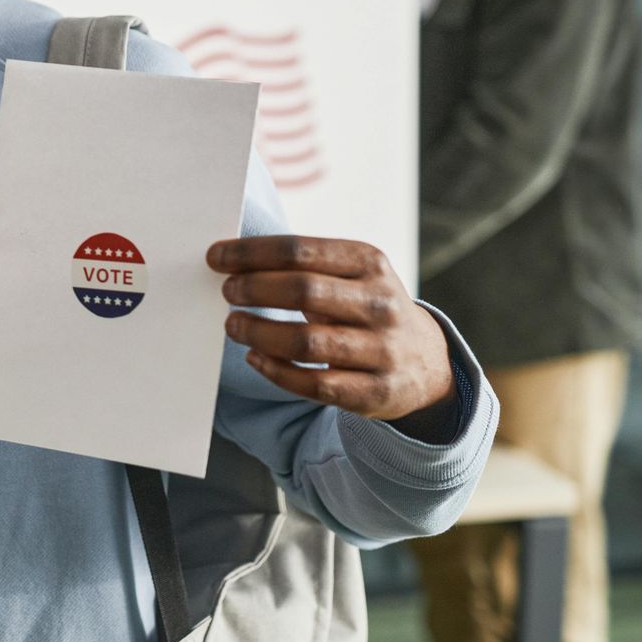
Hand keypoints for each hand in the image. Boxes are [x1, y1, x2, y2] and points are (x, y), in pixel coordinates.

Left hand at [207, 236, 454, 421]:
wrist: (425, 363)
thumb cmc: (365, 308)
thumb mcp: (352, 274)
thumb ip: (303, 265)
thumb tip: (232, 259)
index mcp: (369, 263)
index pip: (300, 249)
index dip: (251, 253)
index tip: (216, 257)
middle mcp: (381, 304)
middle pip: (303, 290)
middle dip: (254, 288)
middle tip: (228, 291)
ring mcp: (382, 350)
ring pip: (306, 342)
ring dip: (258, 332)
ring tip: (234, 325)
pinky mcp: (374, 391)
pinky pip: (314, 384)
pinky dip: (276, 371)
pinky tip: (255, 358)